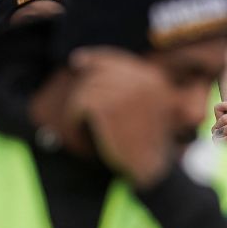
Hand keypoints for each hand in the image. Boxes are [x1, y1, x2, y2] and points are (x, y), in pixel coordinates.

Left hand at [67, 47, 174, 187]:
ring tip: (82, 130)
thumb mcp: (143, 106)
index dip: (94, 59)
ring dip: (79, 110)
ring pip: (85, 90)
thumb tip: (77, 60)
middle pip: (98, 73)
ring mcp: (125, 91)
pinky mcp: (107, 106)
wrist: (151, 169)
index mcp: (153, 78)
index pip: (116, 58)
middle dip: (86, 92)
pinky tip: (80, 137)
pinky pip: (78, 105)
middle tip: (78, 113)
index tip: (77, 61)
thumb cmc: (143, 143)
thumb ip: (121, 83)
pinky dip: (74, 122)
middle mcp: (141, 80)